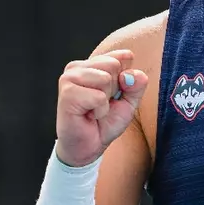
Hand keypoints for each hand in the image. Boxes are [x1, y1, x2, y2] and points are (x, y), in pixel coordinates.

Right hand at [55, 49, 149, 166]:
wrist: (88, 147)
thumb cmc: (105, 123)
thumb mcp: (128, 102)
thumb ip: (136, 85)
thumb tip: (132, 73)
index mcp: (92, 64)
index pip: (121, 58)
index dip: (124, 81)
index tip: (112, 96)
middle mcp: (78, 67)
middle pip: (113, 65)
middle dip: (114, 90)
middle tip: (101, 105)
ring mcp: (69, 78)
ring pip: (105, 78)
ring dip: (105, 101)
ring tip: (94, 110)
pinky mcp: (67, 93)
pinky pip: (98, 96)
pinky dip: (99, 110)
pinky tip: (88, 115)